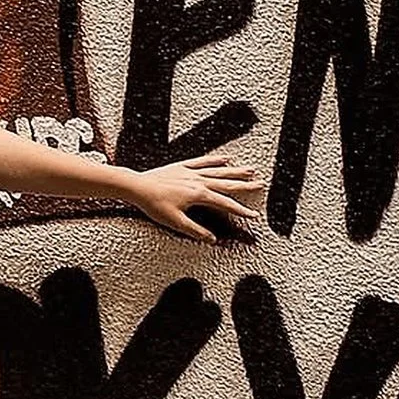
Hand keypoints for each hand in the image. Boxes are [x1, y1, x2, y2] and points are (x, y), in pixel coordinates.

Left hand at [120, 150, 262, 241]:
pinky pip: (202, 161)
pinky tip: (225, 158)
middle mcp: (198, 181)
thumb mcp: (175, 222)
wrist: (137, 186)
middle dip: (245, 185)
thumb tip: (212, 239)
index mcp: (198, 194)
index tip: (254, 214)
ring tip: (250, 169)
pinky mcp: (182, 166)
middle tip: (261, 184)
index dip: (241, 210)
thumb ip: (196, 231)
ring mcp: (191, 172)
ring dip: (235, 170)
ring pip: (218, 171)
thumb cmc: (154, 204)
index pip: (226, 204)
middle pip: (227, 183)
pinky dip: (214, 160)